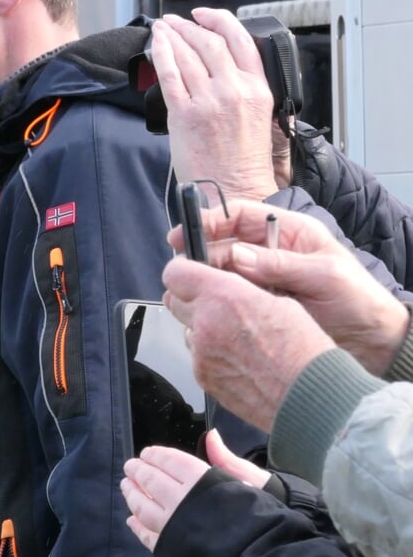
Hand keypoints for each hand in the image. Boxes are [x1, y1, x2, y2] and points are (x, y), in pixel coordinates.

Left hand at [123, 429, 269, 551]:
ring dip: (132, 496)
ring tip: (126, 486)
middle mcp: (181, 501)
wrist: (262, 556)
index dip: (157, 456)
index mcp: (202, 481)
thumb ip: (225, 459)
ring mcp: (172, 526)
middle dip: (138, 472)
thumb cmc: (261, 516)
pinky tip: (132, 520)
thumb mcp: (251, 481)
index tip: (147, 453)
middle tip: (130, 467)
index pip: (171, 462)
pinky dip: (138, 527)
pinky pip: (148, 536)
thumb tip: (211, 435)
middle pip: (152, 482)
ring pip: (143, 508)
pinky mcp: (170, 549)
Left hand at [150, 8, 278, 201]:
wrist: (235, 191)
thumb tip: (217, 71)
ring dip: (172, 37)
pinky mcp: (185, 115)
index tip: (204, 15)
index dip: (219, 20)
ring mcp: (209, 100)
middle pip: (209, 43)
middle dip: (188, 27)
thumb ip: (243, 90)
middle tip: (174, 21)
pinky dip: (161, 55)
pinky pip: (170, 75)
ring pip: (188, 55)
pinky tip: (155, 46)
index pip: (240, 40)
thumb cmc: (243, 162)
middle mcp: (235, 89)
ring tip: (162, 29)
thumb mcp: (259, 116)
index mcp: (259, 88)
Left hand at [162, 256, 334, 431]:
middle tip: (215, 302)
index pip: (176, 273)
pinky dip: (212, 354)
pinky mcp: (203, 377)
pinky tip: (240, 358)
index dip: (182, 270)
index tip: (191, 270)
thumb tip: (226, 289)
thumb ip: (241, 292)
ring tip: (237, 336)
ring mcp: (200, 354)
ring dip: (202, 328)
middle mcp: (205, 324)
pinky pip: (198, 357)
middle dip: (190, 297)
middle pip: (174, 300)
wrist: (308, 396)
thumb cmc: (303, 351)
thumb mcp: (280, 302)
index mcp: (224, 298)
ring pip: (187, 330)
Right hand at [169, 199, 407, 373]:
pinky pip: (230, 299)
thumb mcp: (325, 275)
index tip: (183, 235)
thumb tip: (236, 255)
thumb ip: (281, 264)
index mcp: (289, 233)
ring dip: (208, 282)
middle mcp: (271, 253)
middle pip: (224, 246)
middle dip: (201, 256)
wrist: (373, 341)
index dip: (209, 222)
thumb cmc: (358, 300)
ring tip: (196, 294)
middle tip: (185, 273)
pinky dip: (217, 303)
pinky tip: (210, 310)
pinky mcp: (259, 304)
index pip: (240, 216)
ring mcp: (263, 280)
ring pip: (222, 274)